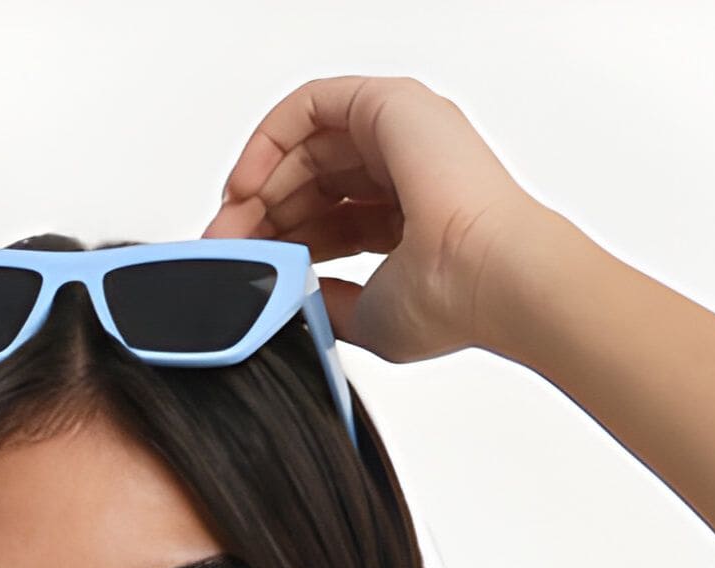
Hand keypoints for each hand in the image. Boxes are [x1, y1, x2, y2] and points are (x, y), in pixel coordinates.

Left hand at [209, 70, 541, 369]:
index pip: (328, 217)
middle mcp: (405, 164)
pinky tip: (248, 183)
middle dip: (261, 215)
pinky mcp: (386, 104)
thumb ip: (326, 300)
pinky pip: (310, 105)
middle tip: (226, 250)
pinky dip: (270, 137)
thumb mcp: (367, 316)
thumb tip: (288, 297)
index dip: (282, 241)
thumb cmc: (452, 301)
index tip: (248, 272)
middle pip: (310, 179)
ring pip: (306, 143)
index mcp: (408, 212)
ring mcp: (398, 130)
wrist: (489, 276)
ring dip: (260, 180)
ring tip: (231, 225)